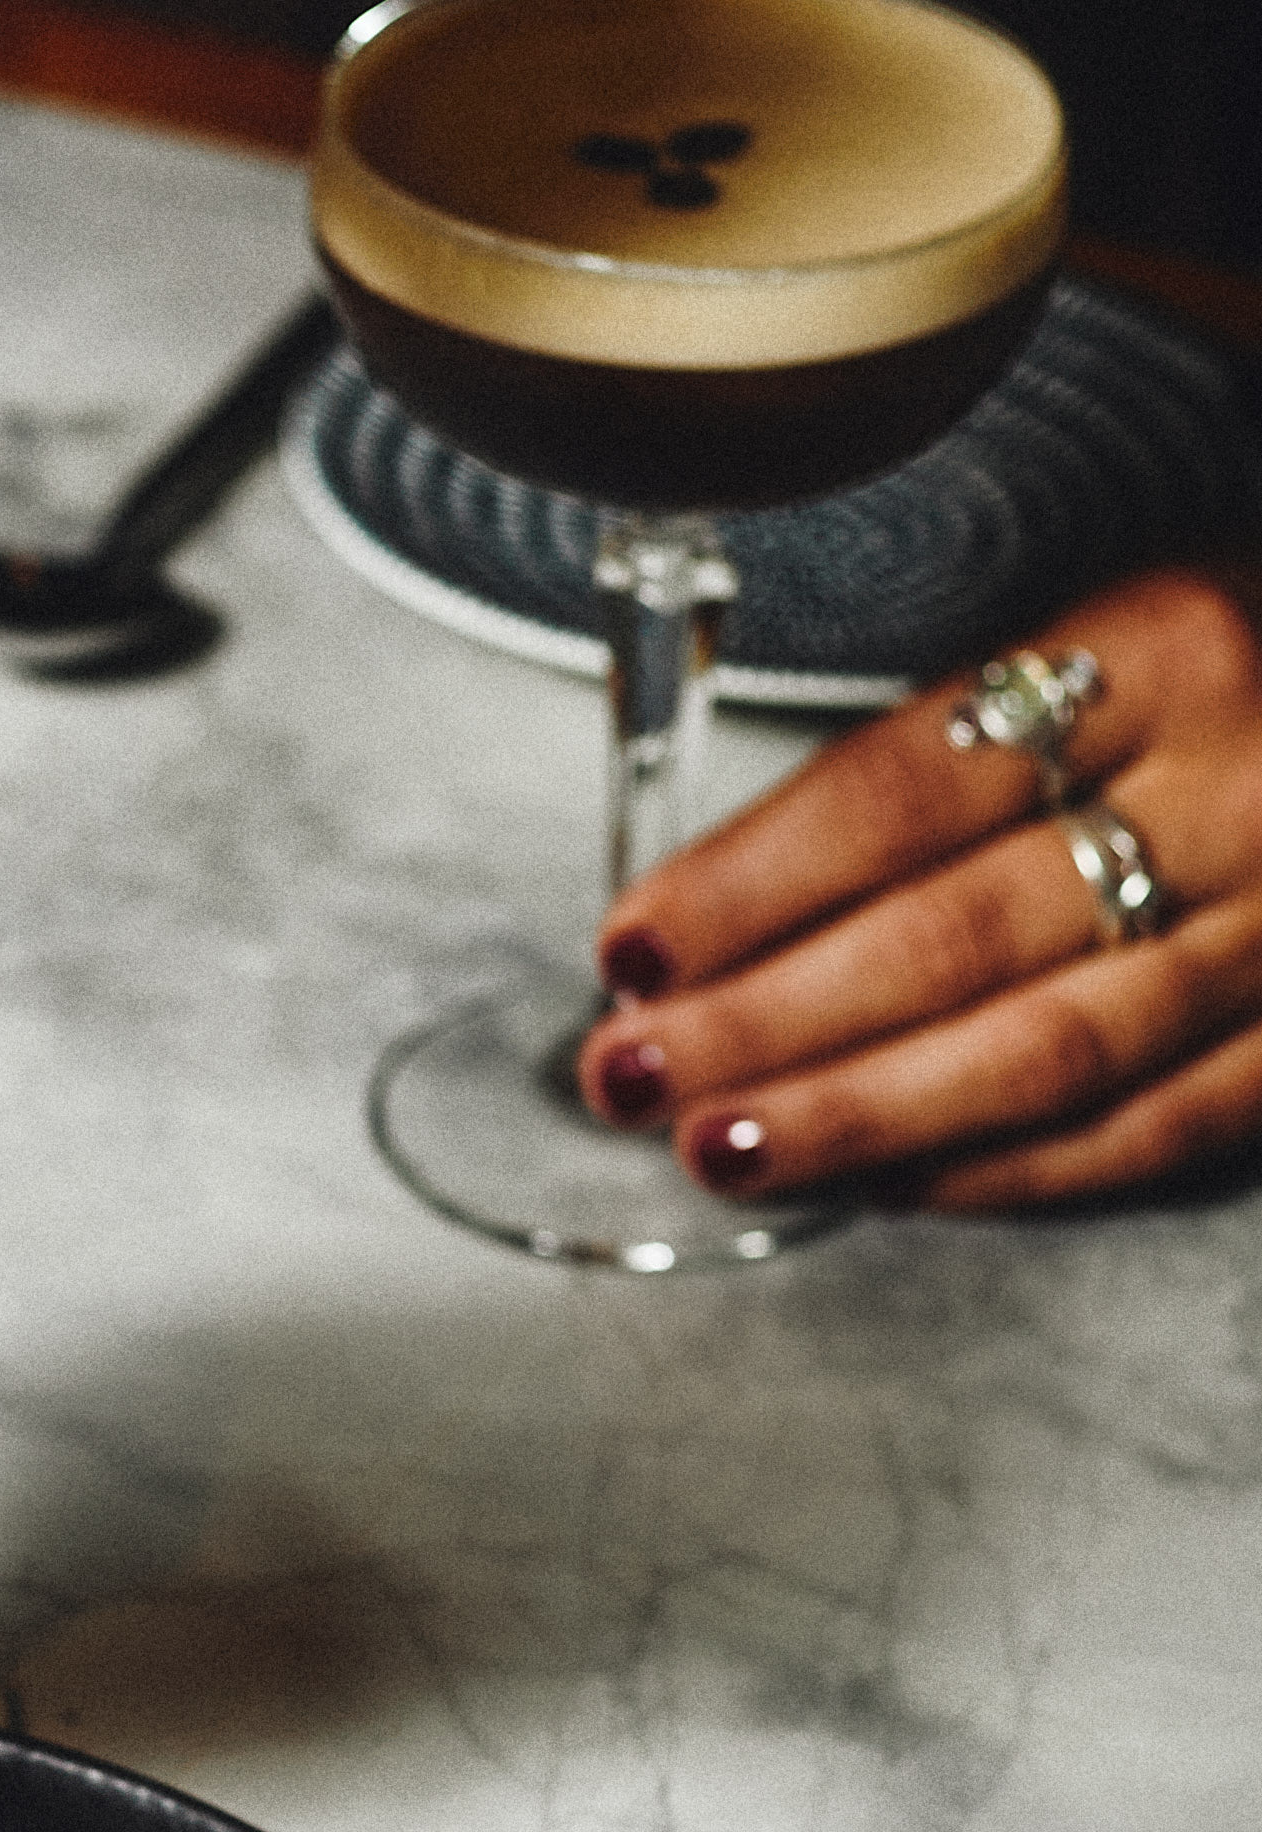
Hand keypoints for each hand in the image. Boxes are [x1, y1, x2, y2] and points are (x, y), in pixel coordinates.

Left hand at [577, 564, 1261, 1209]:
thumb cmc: (1237, 678)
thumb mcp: (1106, 645)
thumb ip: (940, 761)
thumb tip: (720, 913)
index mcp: (1162, 649)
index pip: (904, 787)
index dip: (751, 885)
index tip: (632, 951)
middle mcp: (1241, 789)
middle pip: (958, 934)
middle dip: (767, 1024)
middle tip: (631, 1075)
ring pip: (1043, 1052)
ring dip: (860, 1117)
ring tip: (722, 1147)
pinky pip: (1151, 1132)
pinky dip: (1007, 1171)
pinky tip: (887, 1187)